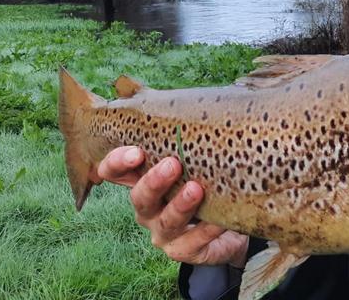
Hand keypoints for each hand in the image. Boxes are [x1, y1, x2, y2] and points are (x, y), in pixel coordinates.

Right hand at [97, 146, 248, 266]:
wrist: (233, 224)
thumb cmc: (209, 183)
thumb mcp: (198, 160)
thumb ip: (191, 138)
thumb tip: (202, 98)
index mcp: (144, 182)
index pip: (116, 172)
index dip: (118, 163)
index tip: (136, 152)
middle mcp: (149, 209)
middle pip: (139, 197)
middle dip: (153, 181)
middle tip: (172, 164)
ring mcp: (164, 232)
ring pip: (165, 221)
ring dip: (180, 205)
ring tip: (196, 189)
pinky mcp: (185, 250)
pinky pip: (193, 242)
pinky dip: (206, 229)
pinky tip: (218, 220)